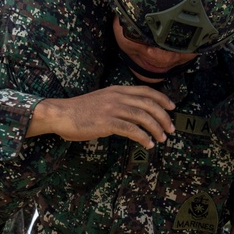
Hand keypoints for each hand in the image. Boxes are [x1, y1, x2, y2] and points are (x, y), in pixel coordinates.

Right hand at [27, 85, 175, 148]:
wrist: (61, 114)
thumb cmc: (79, 111)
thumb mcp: (102, 100)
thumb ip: (117, 103)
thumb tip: (132, 116)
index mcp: (117, 90)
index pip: (146, 91)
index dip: (162, 99)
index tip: (172, 107)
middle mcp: (117, 97)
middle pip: (149, 104)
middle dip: (163, 117)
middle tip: (170, 129)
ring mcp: (112, 109)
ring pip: (143, 117)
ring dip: (156, 129)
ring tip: (161, 139)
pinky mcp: (107, 122)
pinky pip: (131, 130)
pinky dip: (143, 137)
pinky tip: (147, 144)